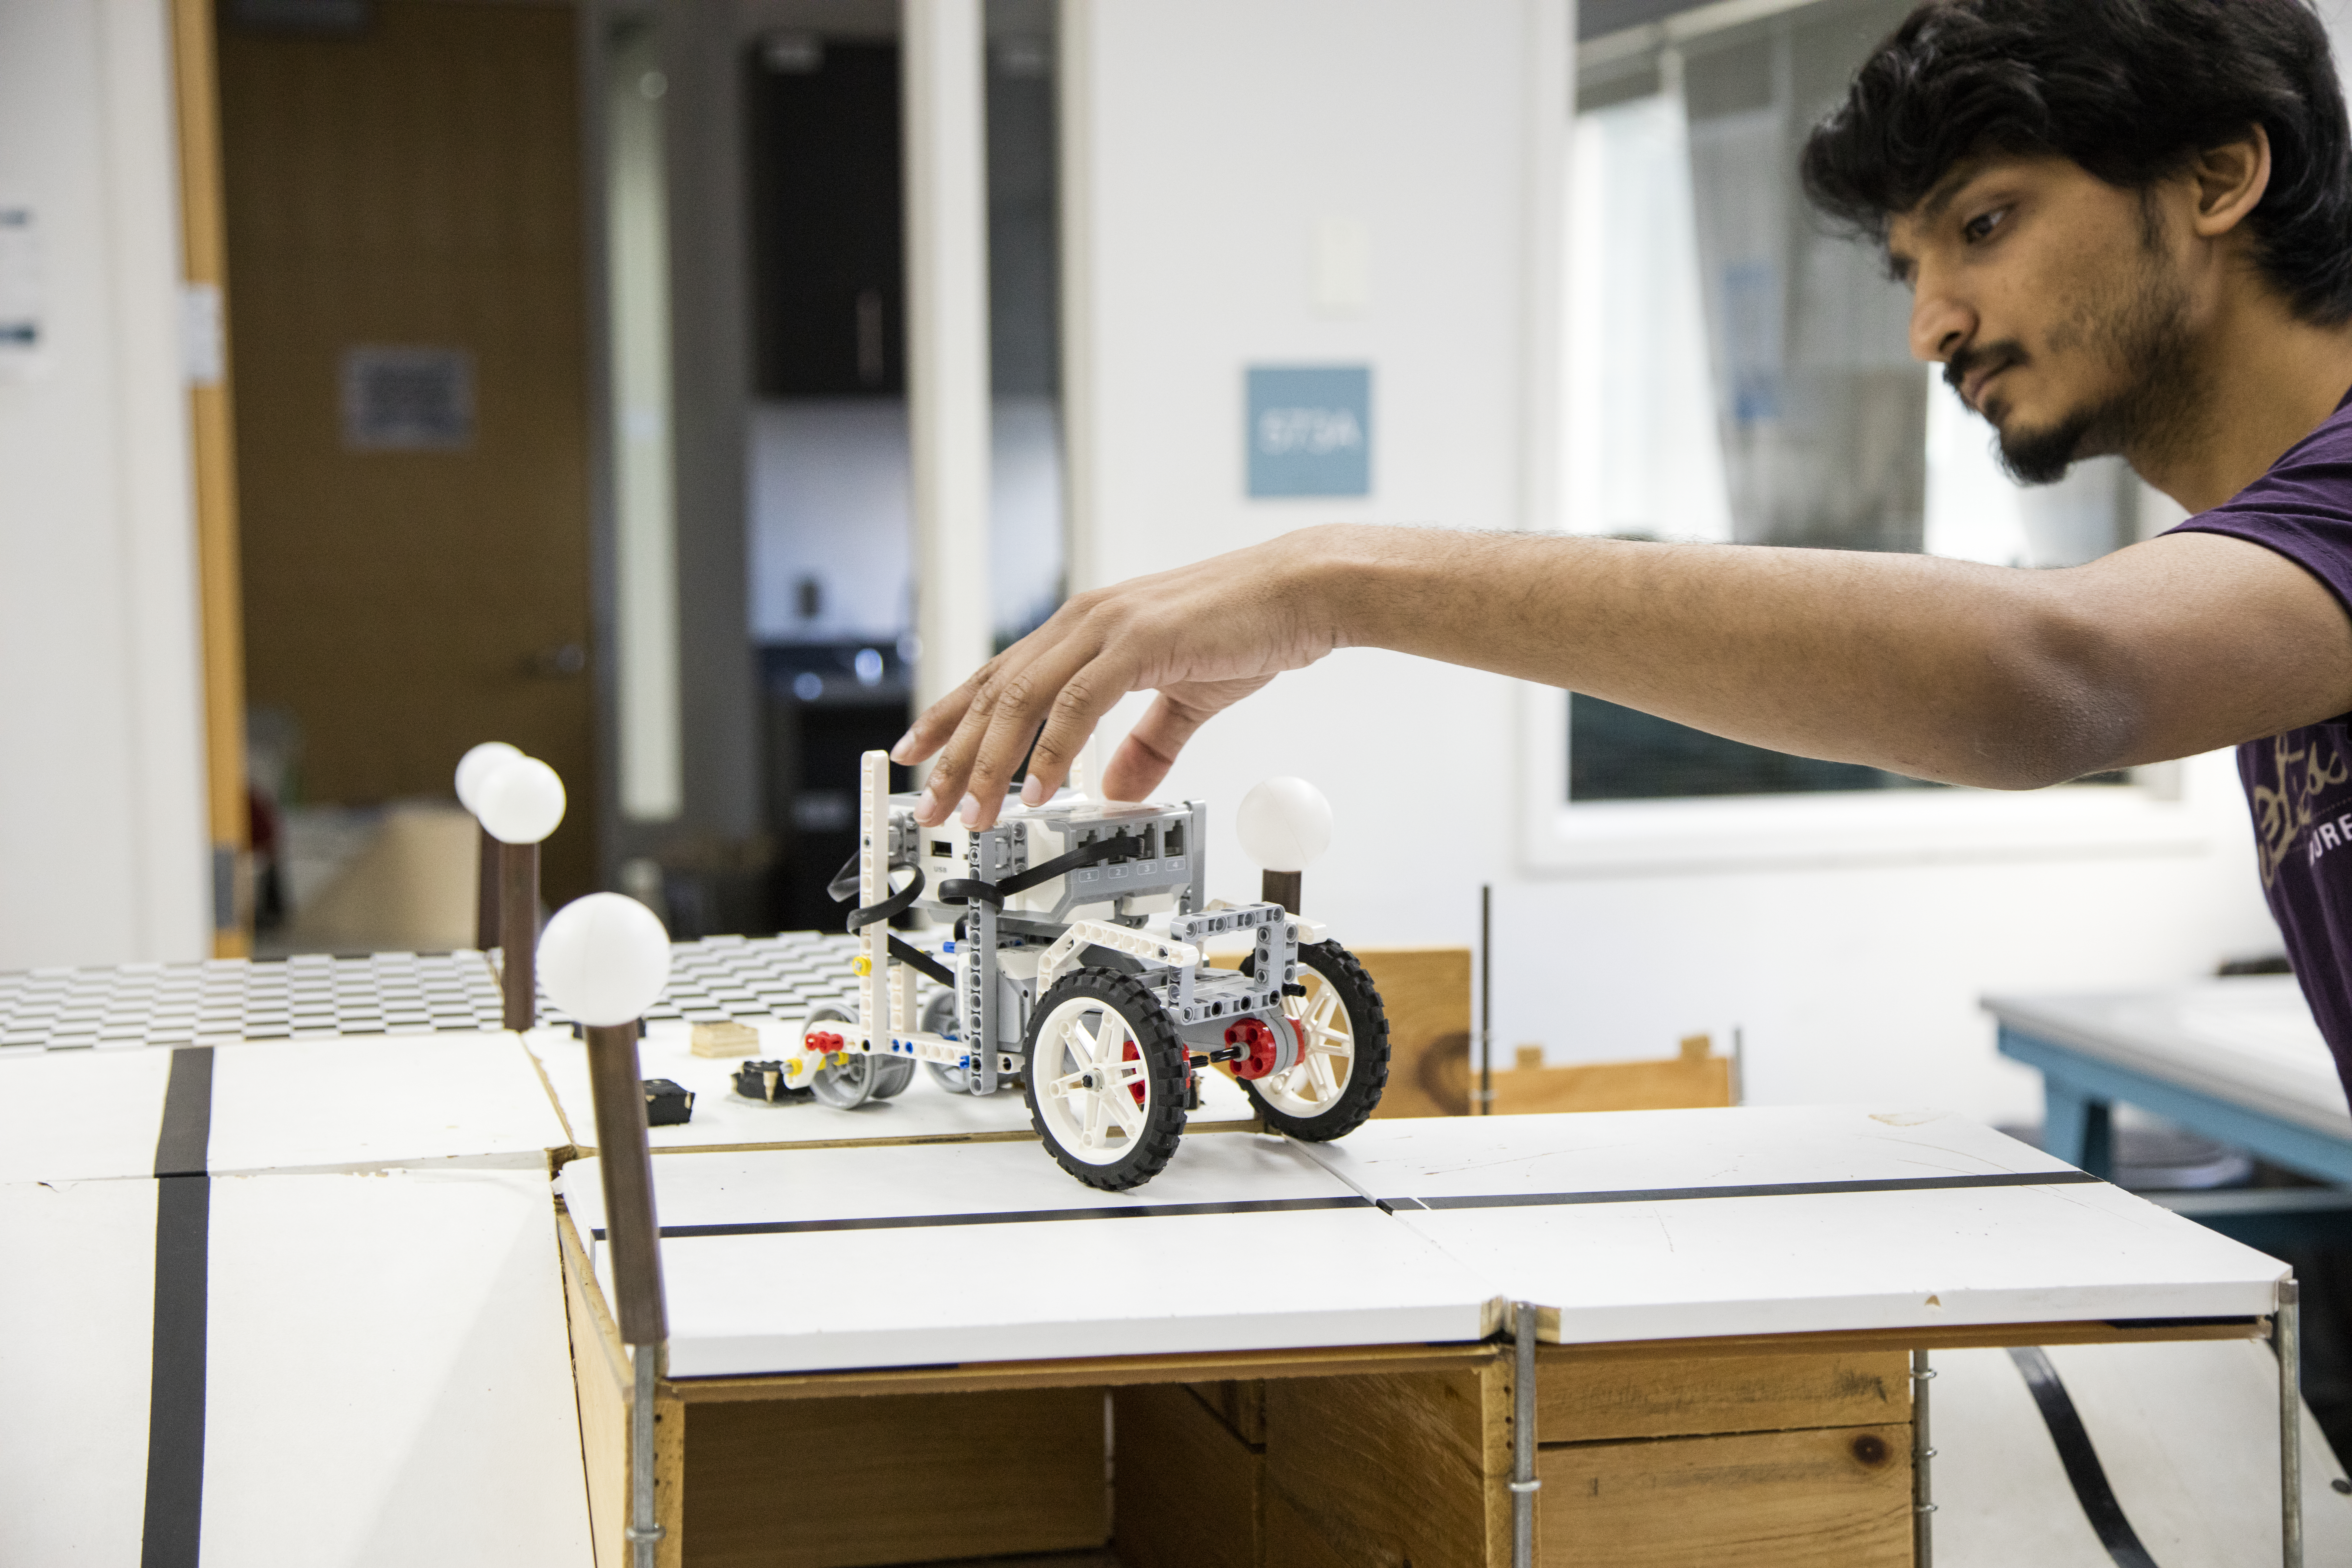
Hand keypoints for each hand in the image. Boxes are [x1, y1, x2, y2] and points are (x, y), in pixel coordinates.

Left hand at [892, 527, 1349, 826]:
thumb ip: (1147, 745)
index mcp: (1086, 630)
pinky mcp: (1138, 642)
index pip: (998, 678)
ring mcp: (1107, 629)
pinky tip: (1042, 789)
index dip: (952, 719)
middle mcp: (1083, 622)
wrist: (1301, 592)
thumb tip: (1116, 790)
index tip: (919, 755)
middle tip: (929, 803)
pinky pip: (1078, 703)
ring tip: (972, 810)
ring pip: (1022, 698)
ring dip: (991, 762)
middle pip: (994, 692)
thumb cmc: (1249, 629)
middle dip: (953, 753)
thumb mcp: (1185, 697)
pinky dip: (1054, 750)